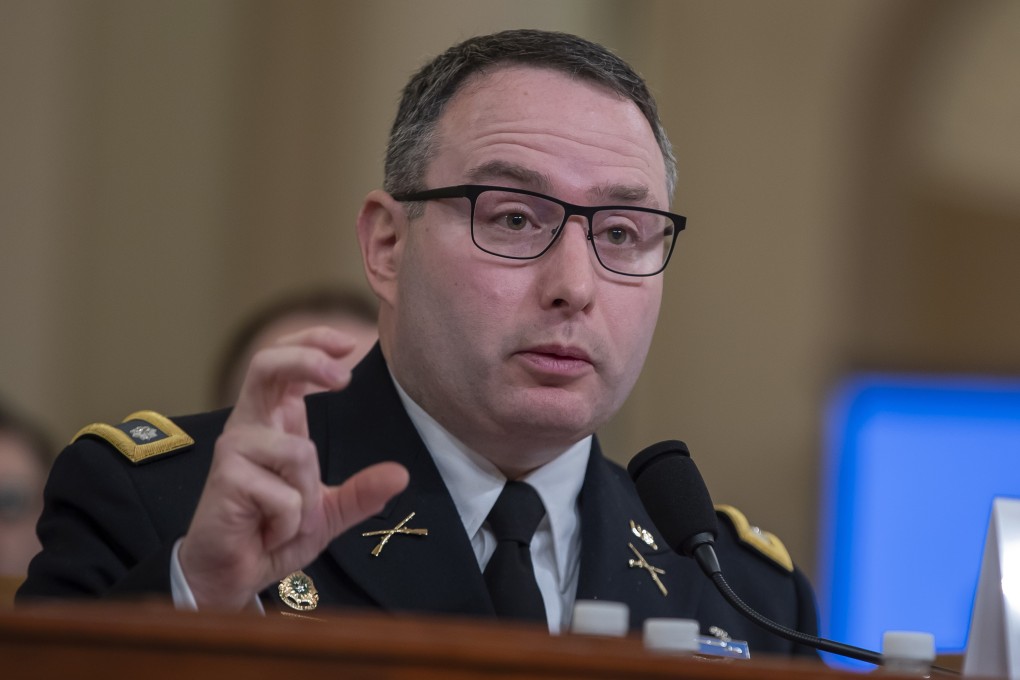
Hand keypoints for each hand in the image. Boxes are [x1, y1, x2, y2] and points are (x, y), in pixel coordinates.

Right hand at [179, 327, 407, 609]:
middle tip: (342, 378)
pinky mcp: (226, 478)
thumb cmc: (272, 532)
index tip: (349, 343)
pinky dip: (291, 522)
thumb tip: (400, 474)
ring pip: (298, 452)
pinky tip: (269, 532)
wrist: (232, 574)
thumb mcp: (327, 512)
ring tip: (288, 521)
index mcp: (274, 421)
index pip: (284, 362)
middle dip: (306, 360)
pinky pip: (285, 495)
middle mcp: (250, 426)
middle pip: (265, 364)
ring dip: (307, 495)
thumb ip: (361, 493)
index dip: (312, 342)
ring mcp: (235, 450)